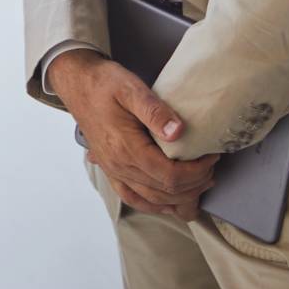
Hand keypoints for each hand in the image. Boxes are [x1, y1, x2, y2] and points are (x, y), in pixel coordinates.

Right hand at [48, 50, 213, 217]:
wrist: (77, 83)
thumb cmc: (104, 83)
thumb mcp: (131, 88)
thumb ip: (154, 110)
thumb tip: (178, 132)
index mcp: (126, 148)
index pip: (169, 175)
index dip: (196, 172)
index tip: (211, 157)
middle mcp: (118, 165)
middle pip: (164, 191)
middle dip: (193, 185)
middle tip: (211, 169)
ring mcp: (113, 170)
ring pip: (150, 199)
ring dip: (178, 198)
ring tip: (199, 185)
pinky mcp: (110, 169)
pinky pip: (132, 197)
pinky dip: (153, 205)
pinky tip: (167, 204)